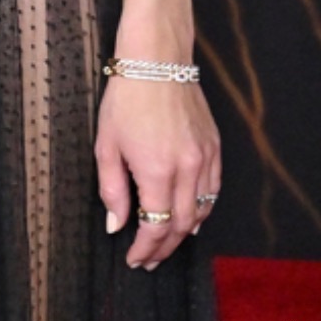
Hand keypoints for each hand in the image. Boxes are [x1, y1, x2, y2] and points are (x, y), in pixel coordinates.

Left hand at [96, 72, 220, 268]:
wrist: (157, 60)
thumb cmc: (127, 99)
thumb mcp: (107, 146)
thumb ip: (112, 190)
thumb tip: (116, 224)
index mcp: (157, 170)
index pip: (155, 226)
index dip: (145, 249)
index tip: (135, 259)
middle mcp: (186, 167)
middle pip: (181, 225)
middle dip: (164, 248)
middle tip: (149, 259)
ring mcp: (205, 156)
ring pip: (202, 210)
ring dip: (184, 232)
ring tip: (167, 243)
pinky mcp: (214, 146)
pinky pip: (214, 188)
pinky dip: (203, 208)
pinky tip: (190, 216)